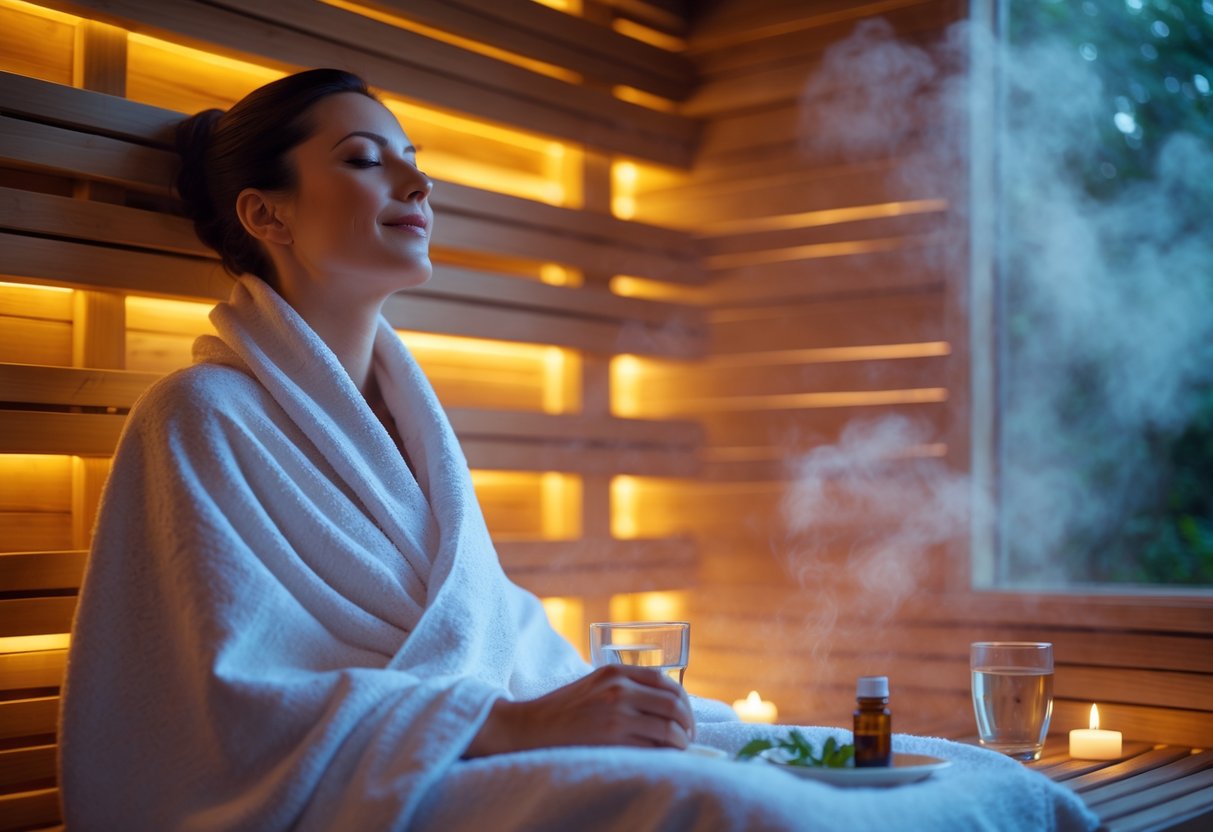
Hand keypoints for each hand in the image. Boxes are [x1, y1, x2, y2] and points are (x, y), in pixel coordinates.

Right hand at [464, 665, 694, 757]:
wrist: (528, 727)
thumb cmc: (562, 711)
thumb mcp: (594, 686)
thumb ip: (624, 688)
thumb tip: (662, 709)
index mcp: (616, 672)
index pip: (666, 682)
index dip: (683, 702)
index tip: (685, 718)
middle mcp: (619, 688)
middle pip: (674, 705)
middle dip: (688, 725)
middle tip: (688, 739)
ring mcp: (616, 713)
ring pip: (669, 729)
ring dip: (681, 743)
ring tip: (678, 752)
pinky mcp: (612, 738)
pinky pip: (652, 748)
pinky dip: (665, 755)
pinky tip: (662, 759)